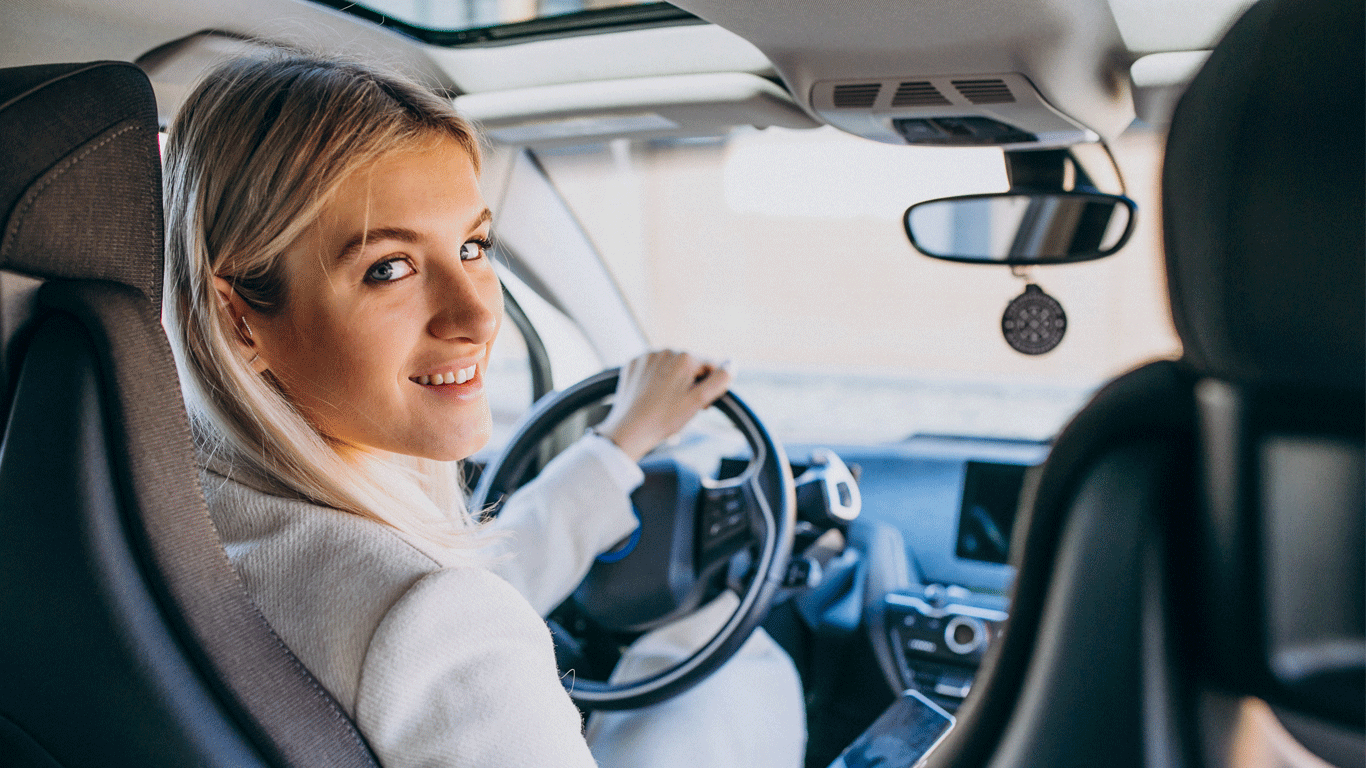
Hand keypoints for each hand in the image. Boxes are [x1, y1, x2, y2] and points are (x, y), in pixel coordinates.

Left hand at [594, 350, 732, 461]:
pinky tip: (651, 395)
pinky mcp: (633, 363)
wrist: (629, 430)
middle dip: (690, 382)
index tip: (698, 404)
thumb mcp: (699, 401)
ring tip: (665, 402)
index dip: (708, 387)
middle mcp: (666, 350)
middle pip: (690, 365)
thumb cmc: (665, 418)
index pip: (710, 367)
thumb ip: (719, 380)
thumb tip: (732, 363)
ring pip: (671, 366)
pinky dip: (656, 379)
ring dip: (673, 380)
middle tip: (681, 406)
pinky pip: (653, 367)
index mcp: (685, 357)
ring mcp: (647, 356)